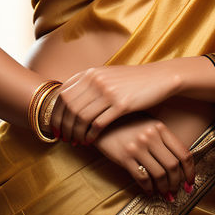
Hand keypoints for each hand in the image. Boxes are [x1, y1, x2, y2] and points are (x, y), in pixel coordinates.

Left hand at [50, 62, 179, 142]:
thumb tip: (68, 98)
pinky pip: (98, 123)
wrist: (159, 78)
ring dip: (75, 133)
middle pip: (68, 107)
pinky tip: (90, 141)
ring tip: (76, 142)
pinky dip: (90, 135)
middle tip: (63, 138)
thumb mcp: (108, 76)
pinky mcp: (121, 104)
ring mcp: (109, 91)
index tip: (55, 126)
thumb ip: (89, 83)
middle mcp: (97, 80)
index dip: (56, 112)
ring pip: (81, 117)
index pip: (63, 94)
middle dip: (63, 126)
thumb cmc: (132, 81)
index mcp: (91, 72)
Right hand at [93, 114, 194, 196]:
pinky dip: (149, 188)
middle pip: (173, 166)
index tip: (190, 182)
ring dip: (164, 188)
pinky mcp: (124, 156)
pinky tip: (149, 191)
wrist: (100, 122)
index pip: (183, 153)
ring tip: (164, 194)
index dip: (190, 171)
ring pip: (159, 174)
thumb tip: (178, 162)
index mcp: (160, 127)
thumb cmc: (126, 124)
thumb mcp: (147, 124)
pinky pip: (142, 178)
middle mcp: (150, 136)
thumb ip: (162, 138)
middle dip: (177, 183)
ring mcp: (137, 146)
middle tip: (177, 192)